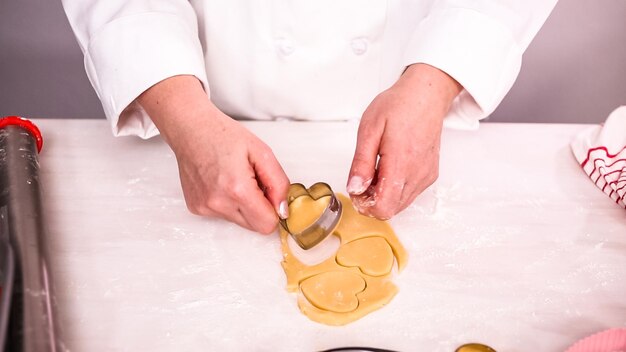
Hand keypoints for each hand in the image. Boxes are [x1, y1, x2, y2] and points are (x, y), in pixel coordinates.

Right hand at [138, 75, 289, 233]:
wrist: (190, 129)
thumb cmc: (223, 135)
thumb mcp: (262, 152)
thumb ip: (279, 183)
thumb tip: (282, 210)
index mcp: (237, 189)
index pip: (267, 224)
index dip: (274, 210)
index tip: (270, 194)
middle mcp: (218, 203)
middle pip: (254, 226)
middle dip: (260, 208)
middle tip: (254, 182)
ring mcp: (204, 208)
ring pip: (239, 221)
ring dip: (244, 205)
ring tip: (235, 179)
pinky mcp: (196, 208)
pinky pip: (223, 215)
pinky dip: (228, 202)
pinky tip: (221, 182)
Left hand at [346, 64, 461, 218]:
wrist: (425, 96)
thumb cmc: (398, 106)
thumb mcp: (369, 129)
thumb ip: (361, 163)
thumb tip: (354, 188)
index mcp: (400, 163)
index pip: (384, 207)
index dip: (365, 205)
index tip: (356, 189)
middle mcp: (417, 174)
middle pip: (390, 209)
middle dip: (371, 200)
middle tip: (362, 177)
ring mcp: (426, 176)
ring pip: (400, 204)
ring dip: (383, 195)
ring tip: (375, 170)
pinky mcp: (430, 175)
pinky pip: (409, 194)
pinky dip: (395, 189)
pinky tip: (388, 169)